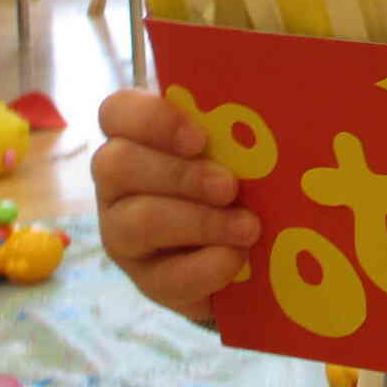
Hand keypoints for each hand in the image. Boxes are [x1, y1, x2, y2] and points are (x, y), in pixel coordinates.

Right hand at [93, 90, 261, 323]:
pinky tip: (238, 257)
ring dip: (200, 222)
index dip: (151, 120)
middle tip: (230, 186)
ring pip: (138, 221)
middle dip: (180, 175)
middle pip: (116, 165)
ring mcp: (123, 233)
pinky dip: (208, 267)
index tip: (199, 138)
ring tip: (248, 227)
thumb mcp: (241, 146)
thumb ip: (237, 126)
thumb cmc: (244, 178)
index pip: (116, 112)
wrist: (254, 254)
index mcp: (138, 137)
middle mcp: (118, 183)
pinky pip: (165, 277)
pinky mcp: (146, 280)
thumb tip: (270, 106)